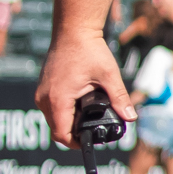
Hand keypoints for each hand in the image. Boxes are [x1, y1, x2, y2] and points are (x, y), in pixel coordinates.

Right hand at [37, 28, 134, 147]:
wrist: (73, 30)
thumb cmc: (89, 50)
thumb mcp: (109, 76)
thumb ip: (120, 99)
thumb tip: (131, 118)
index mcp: (58, 99)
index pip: (61, 134)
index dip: (76, 143)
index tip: (91, 143)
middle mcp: (44, 97)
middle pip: (56, 129)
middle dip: (75, 133)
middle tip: (96, 130)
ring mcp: (42, 92)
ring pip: (53, 119)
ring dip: (70, 122)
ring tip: (91, 117)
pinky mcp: (43, 87)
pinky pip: (51, 107)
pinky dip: (64, 111)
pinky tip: (81, 106)